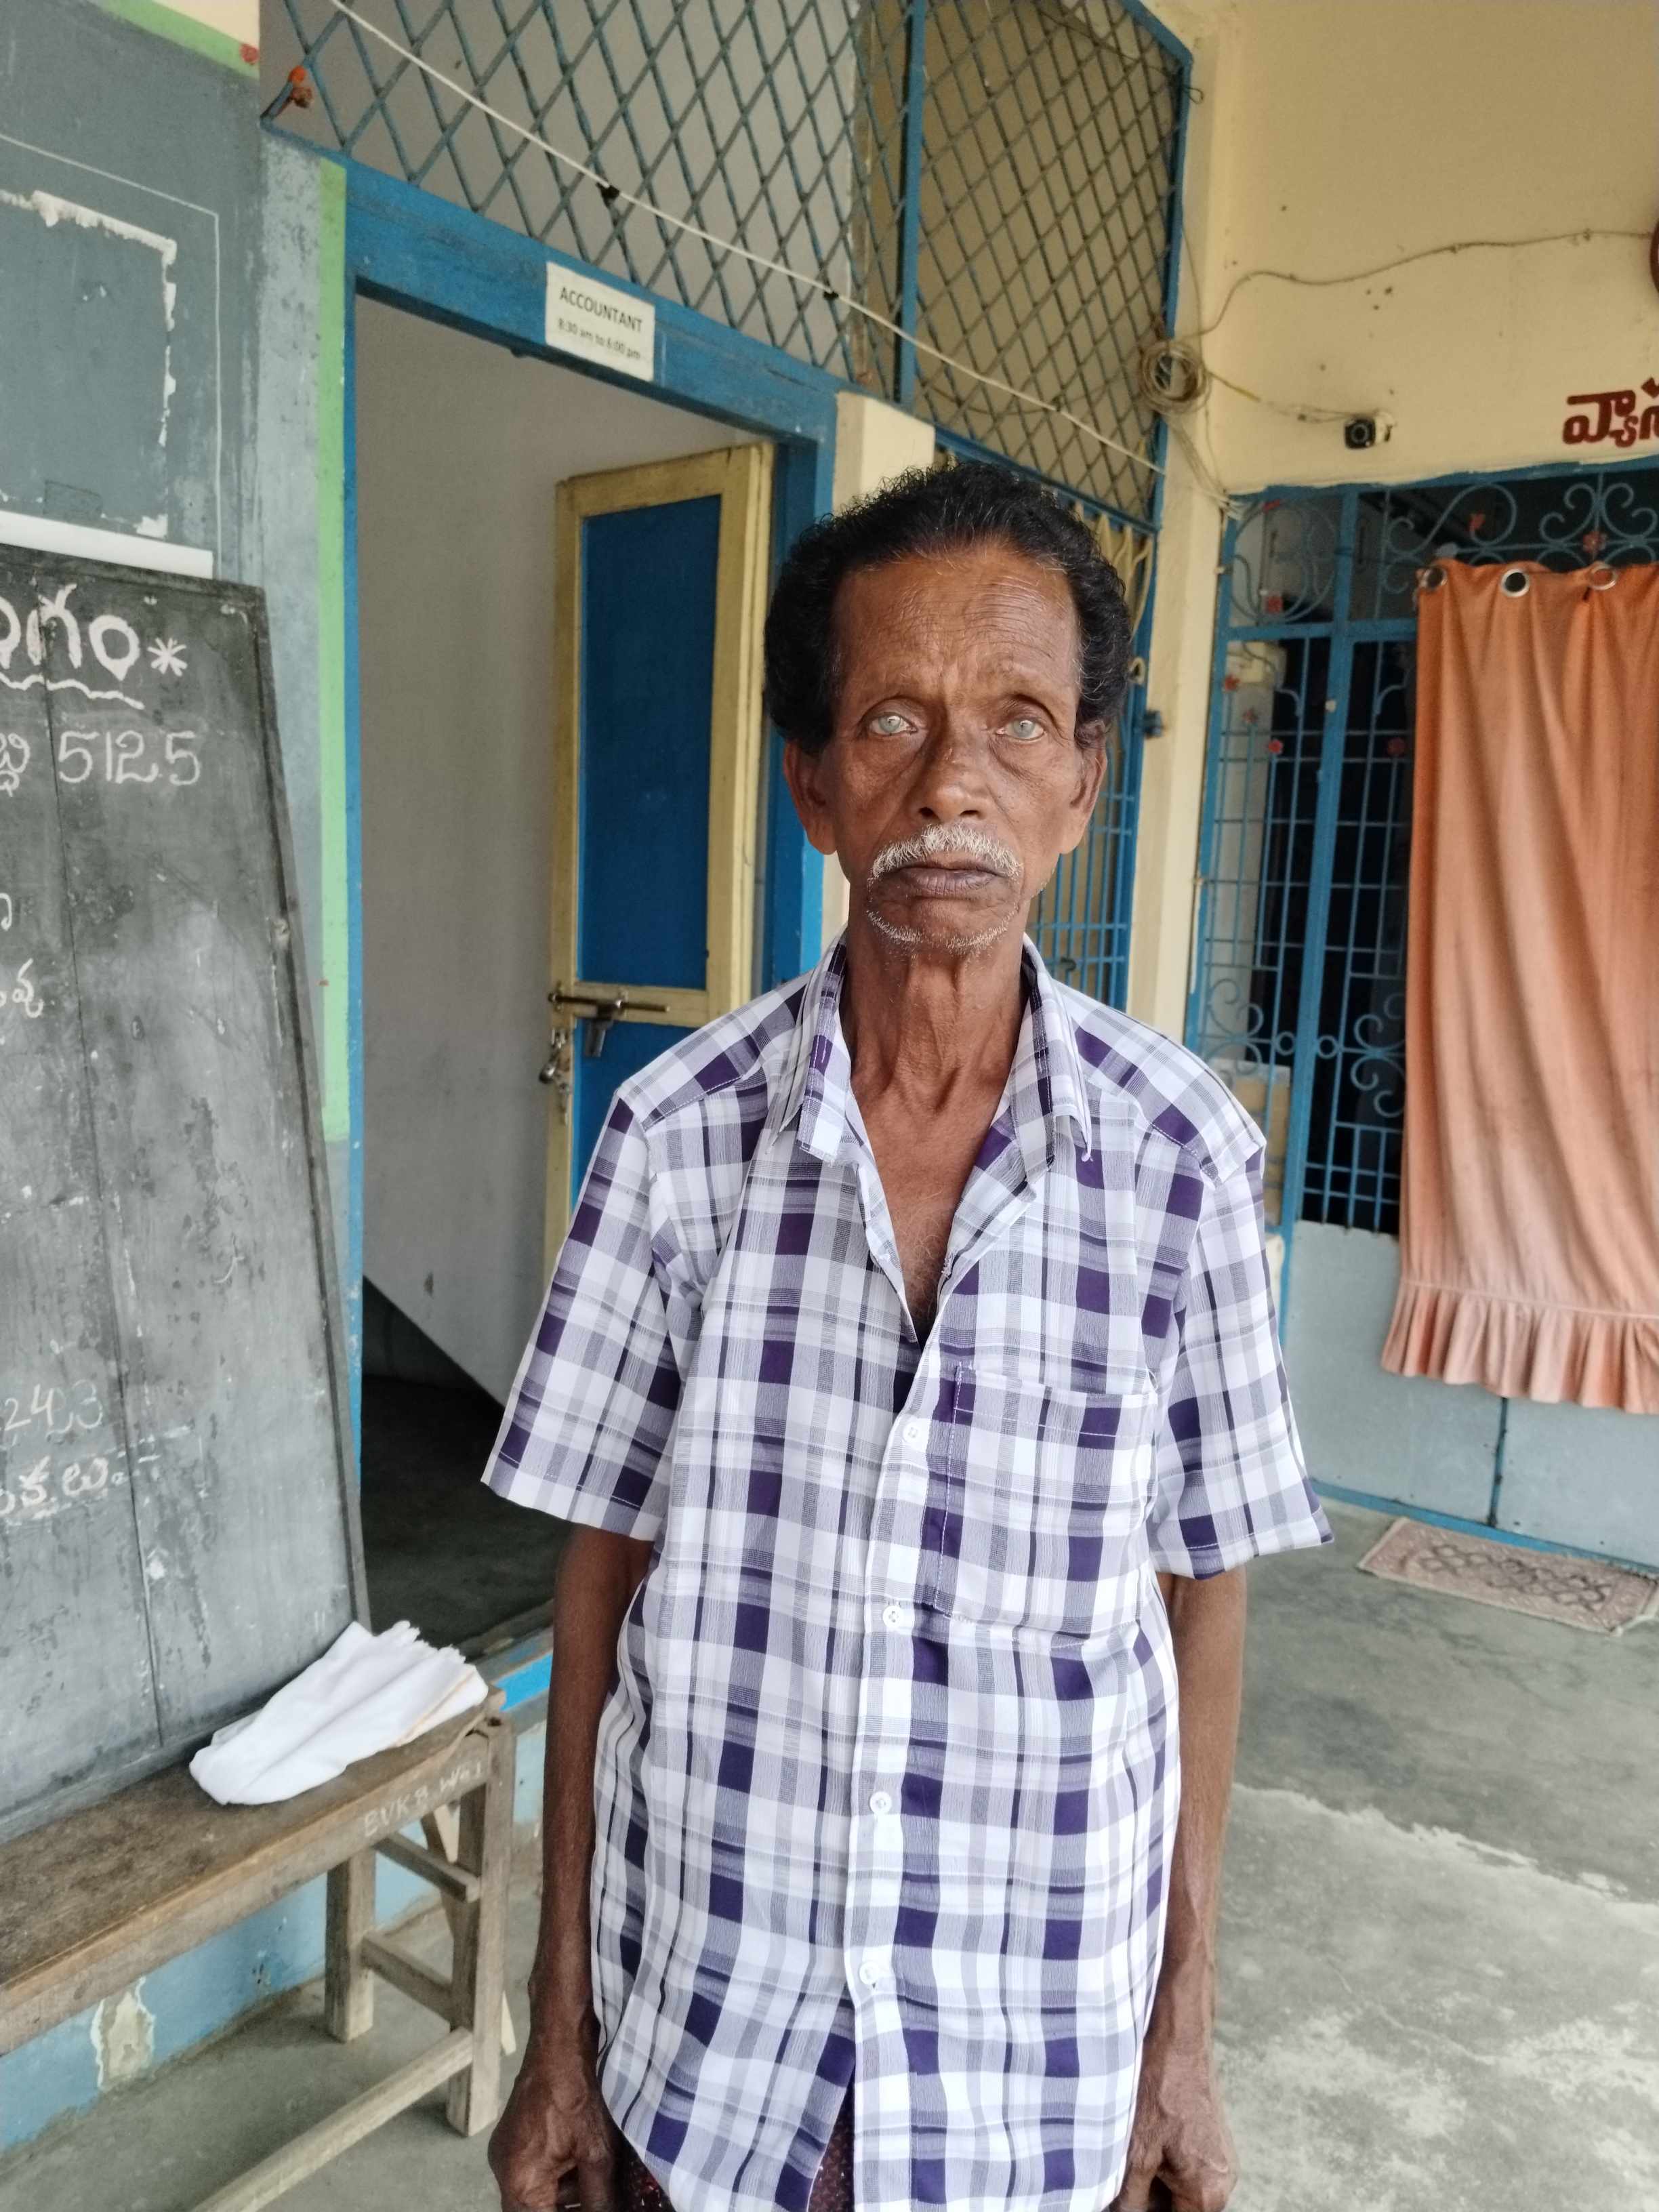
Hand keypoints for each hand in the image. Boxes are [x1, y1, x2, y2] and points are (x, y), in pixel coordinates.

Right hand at [488, 2024, 618, 2211]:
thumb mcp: (597, 2156)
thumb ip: (599, 2200)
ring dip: (564, 2193)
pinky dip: (557, 2172)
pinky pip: (532, 2169)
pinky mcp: (513, 2135)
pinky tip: (582, 2158)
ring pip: (535, 2191)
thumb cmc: (578, 2094)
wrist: (560, 2042)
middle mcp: (504, 2171)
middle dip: (566, 2207)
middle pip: (533, 2210)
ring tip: (593, 2173)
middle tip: (595, 2199)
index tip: (592, 2209)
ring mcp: (506, 2152)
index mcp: (519, 2183)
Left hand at [1110, 2009, 1237, 2211]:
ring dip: (1156, 2184)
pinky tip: (1147, 2140)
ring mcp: (1222, 2162)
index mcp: (1208, 2194)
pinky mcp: (1215, 2144)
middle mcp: (1224, 2183)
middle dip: (1150, 2201)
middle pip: (1180, 2210)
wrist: (1179, 2041)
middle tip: (1124, 2176)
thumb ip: (1131, 2200)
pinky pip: (1190, 2170)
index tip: (1124, 2200)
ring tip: (1134, 2155)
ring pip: (1183, 2192)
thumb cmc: (1160, 2093)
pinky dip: (1165, 2164)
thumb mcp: (1136, 2154)